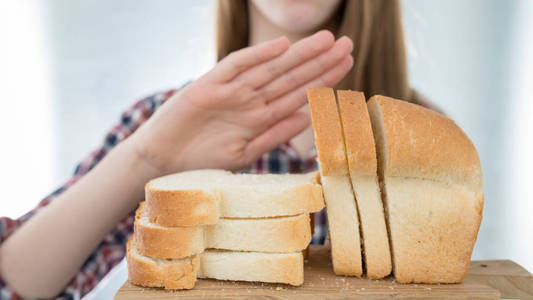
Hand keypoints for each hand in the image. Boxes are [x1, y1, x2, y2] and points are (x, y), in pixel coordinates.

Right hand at [131, 30, 352, 173]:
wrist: (163, 162)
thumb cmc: (202, 161)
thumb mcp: (244, 153)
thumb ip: (273, 135)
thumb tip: (306, 117)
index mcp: (260, 116)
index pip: (298, 93)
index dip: (323, 79)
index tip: (347, 66)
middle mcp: (250, 100)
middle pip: (290, 76)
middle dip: (319, 61)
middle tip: (348, 44)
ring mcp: (230, 91)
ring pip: (270, 69)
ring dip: (298, 56)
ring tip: (326, 41)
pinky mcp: (207, 86)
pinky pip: (235, 67)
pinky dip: (256, 57)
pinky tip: (280, 46)